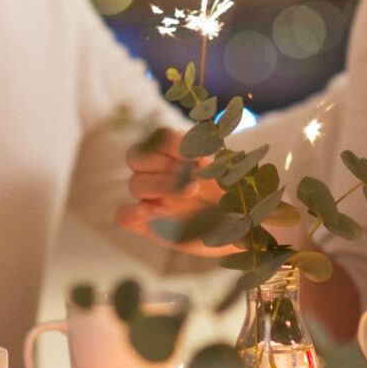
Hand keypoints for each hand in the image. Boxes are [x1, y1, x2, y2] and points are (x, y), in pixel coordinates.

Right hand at [114, 128, 228, 254]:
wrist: (242, 230)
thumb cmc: (239, 196)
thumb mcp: (236, 177)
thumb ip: (218, 164)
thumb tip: (201, 159)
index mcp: (178, 152)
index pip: (160, 137)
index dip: (174, 143)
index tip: (199, 156)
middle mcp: (159, 172)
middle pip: (137, 156)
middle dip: (163, 165)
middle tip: (194, 178)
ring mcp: (150, 197)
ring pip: (135, 184)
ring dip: (161, 187)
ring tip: (192, 193)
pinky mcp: (146, 224)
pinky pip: (124, 215)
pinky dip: (133, 213)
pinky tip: (154, 212)